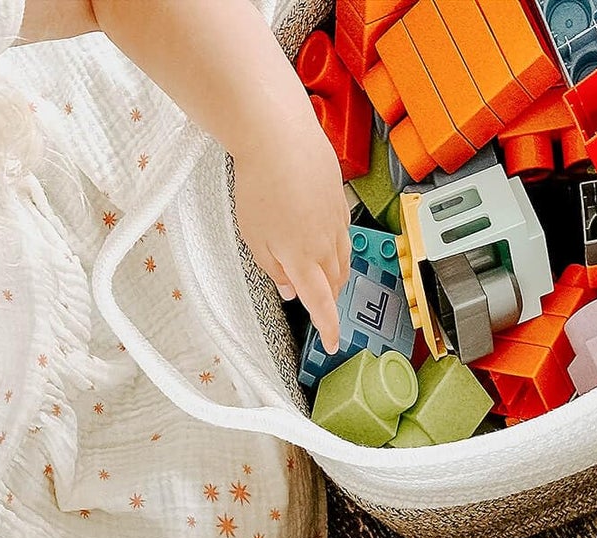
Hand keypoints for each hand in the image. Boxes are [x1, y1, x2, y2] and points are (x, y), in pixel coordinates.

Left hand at [233, 112, 352, 353]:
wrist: (279, 135)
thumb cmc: (260, 185)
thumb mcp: (254, 237)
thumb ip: (274, 269)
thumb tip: (291, 290)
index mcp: (303, 259)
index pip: (321, 304)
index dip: (328, 327)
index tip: (332, 343)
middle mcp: (326, 245)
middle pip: (335, 284)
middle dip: (329, 298)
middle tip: (319, 306)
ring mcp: (336, 223)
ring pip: (342, 260)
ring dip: (334, 275)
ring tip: (322, 277)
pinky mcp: (339, 202)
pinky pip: (343, 234)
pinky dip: (336, 247)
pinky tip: (324, 240)